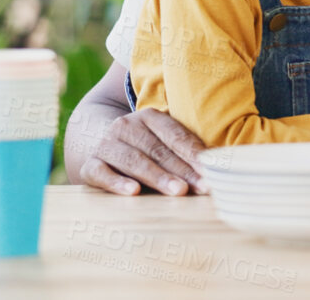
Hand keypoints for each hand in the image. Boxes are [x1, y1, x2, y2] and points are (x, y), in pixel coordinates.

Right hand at [75, 107, 208, 196]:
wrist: (97, 142)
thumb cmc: (145, 147)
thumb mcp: (163, 141)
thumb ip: (186, 150)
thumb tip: (220, 165)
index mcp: (149, 117)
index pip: (175, 135)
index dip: (194, 153)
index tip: (212, 170)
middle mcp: (126, 126)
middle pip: (158, 150)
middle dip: (183, 170)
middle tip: (202, 185)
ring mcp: (106, 145)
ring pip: (134, 161)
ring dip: (158, 177)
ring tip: (178, 191)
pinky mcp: (90, 164)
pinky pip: (102, 173)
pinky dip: (117, 183)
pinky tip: (134, 192)